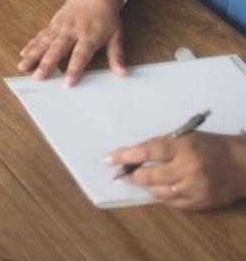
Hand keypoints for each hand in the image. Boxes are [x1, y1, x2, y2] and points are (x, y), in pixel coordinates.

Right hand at [17, 0, 126, 84]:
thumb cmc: (107, 17)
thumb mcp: (116, 35)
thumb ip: (117, 55)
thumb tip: (123, 74)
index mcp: (89, 35)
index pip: (81, 55)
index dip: (74, 69)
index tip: (67, 83)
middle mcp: (72, 31)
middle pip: (57, 49)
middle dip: (46, 63)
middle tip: (37, 77)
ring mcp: (60, 26)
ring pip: (44, 42)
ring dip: (32, 54)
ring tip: (22, 66)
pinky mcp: (53, 23)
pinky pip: (40, 35)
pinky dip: (31, 44)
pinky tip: (23, 53)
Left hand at [108, 132, 245, 209]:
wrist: (242, 165)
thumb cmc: (210, 146)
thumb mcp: (185, 137)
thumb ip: (161, 146)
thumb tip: (133, 154)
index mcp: (182, 147)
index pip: (147, 151)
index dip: (125, 156)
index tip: (108, 159)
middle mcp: (187, 168)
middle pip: (149, 175)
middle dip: (131, 175)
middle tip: (120, 174)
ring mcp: (195, 188)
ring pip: (159, 192)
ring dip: (145, 186)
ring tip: (138, 180)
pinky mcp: (201, 203)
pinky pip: (173, 203)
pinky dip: (162, 196)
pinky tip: (158, 190)